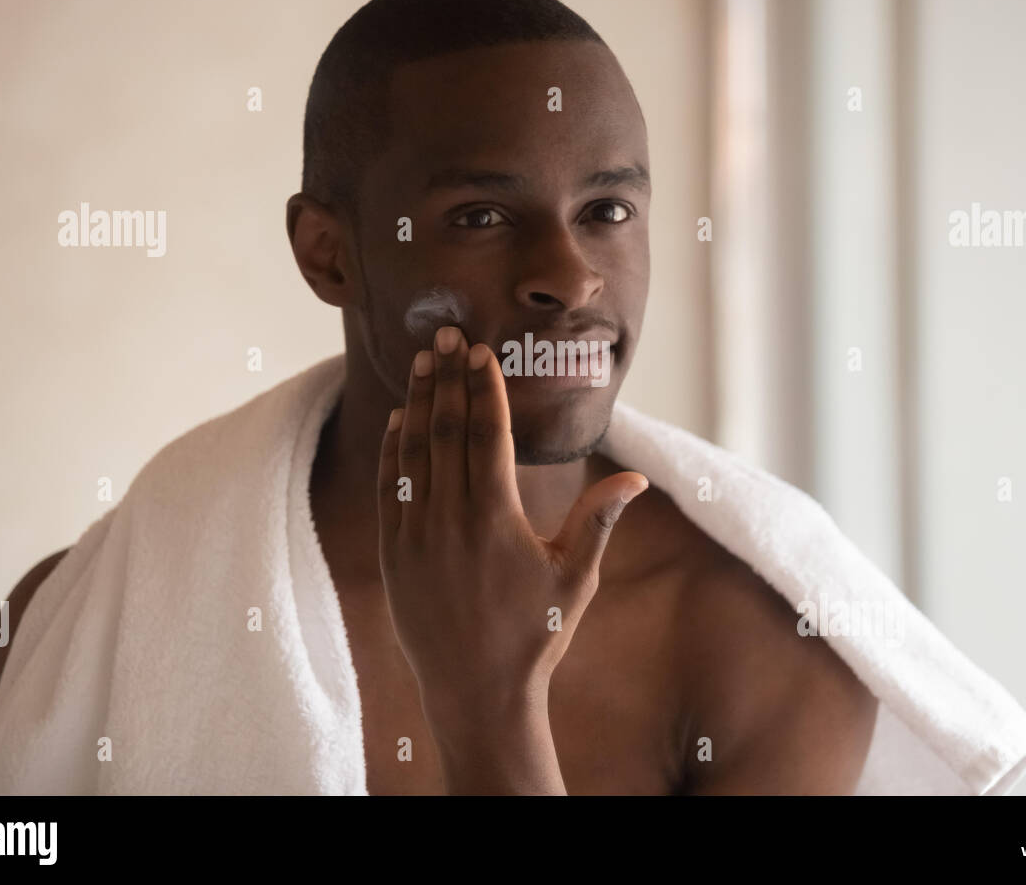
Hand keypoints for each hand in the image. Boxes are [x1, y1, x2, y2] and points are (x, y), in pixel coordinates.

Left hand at [376, 324, 648, 723]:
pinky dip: (393, 449)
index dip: (484, 386)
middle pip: (447, 429)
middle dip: (449, 377)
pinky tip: (398, 420)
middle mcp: (449, 517)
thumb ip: (597, 521)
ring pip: (413, 451)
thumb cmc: (535, 636)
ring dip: (419, 402)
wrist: (477, 692)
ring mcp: (414, 534)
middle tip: (447, 334)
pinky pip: (389, 487)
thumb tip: (636, 478)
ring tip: (423, 362)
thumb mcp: (575, 579)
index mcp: (495, 516)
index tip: (481, 351)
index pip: (487, 432)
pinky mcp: (393, 554)